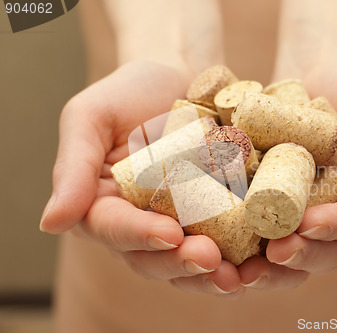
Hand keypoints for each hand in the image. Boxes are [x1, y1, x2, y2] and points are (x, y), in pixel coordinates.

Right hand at [40, 61, 242, 296]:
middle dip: (183, 263)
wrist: (182, 77)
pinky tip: (266, 258)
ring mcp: (185, 222)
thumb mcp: (91, 117)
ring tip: (242, 274)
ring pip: (194, 259)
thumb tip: (52, 223)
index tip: (168, 234)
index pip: (116, 230)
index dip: (140, 237)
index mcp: (107, 206)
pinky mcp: (221, 215)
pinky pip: (231, 240)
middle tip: (211, 260)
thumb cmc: (130, 92)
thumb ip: (72, 167)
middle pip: (158, 258)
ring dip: (217, 273)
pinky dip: (246, 253)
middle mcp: (145, 223)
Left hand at [238, 65, 336, 287]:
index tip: (309, 223)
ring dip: (273, 273)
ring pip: (300, 261)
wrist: (315, 88)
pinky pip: (269, 246)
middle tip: (275, 251)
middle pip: (334, 253)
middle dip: (304, 256)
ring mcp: (316, 227)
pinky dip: (249, 257)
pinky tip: (226, 261)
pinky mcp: (283, 222)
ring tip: (244, 273)